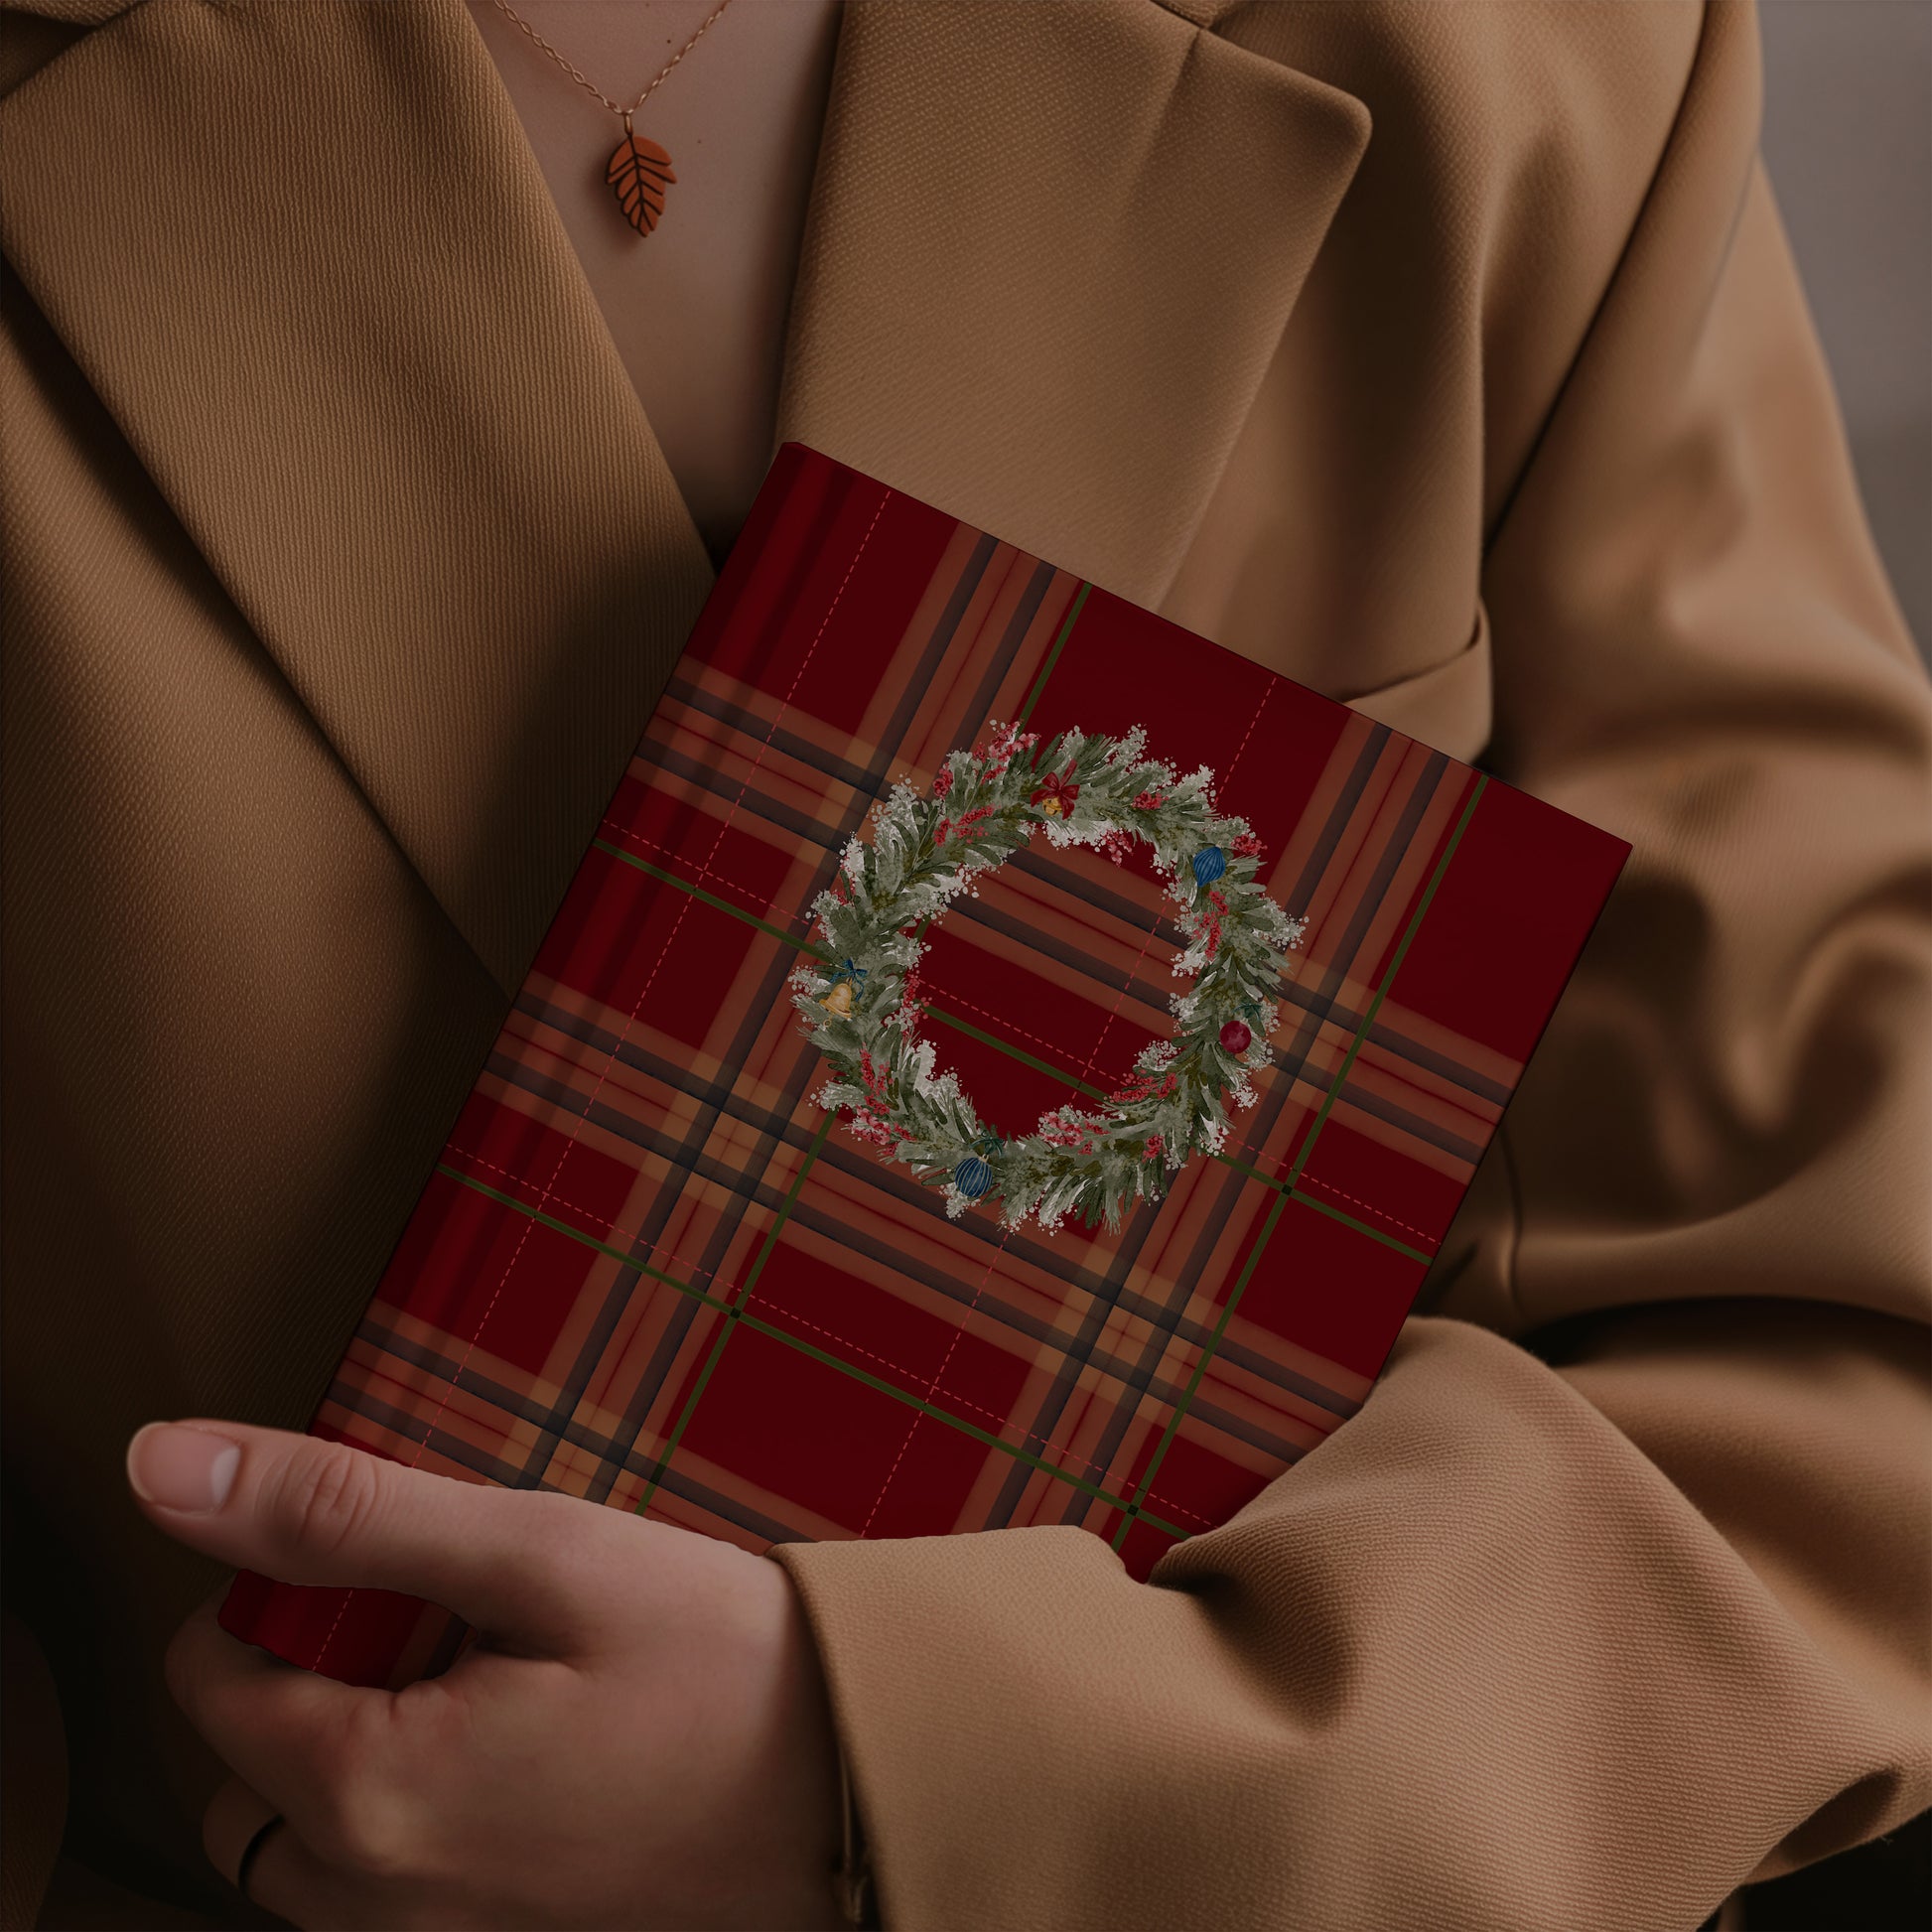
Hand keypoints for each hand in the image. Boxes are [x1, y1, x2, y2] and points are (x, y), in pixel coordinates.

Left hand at [126, 1420, 848, 1929]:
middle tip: (457, 1619)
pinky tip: (529, 1747)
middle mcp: (379, 1902)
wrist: (869, 1789)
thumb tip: (166, 1466)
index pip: (209, 1671)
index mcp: (369, 1794)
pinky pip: (390, 1886)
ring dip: (354, 1750)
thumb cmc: (726, 1668)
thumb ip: (348, 1513)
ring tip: (493, 1681)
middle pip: (245, 1766)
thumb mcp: (545, 1552)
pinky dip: (417, 1808)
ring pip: (306, 1841)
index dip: (293, 1586)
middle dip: (313, 1677)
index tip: (415, 1562)